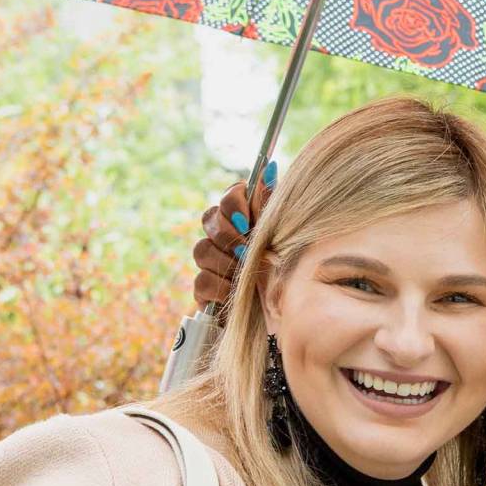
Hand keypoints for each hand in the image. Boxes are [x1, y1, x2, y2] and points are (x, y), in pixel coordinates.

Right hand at [193, 162, 274, 307]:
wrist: (281, 317)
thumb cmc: (284, 274)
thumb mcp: (282, 240)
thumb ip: (271, 206)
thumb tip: (270, 168)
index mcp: (244, 220)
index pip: (229, 197)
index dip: (233, 204)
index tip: (246, 221)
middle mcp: (223, 236)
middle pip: (209, 220)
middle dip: (228, 236)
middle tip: (245, 251)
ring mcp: (210, 262)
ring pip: (201, 250)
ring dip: (225, 263)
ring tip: (243, 273)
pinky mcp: (204, 290)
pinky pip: (201, 281)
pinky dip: (220, 287)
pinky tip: (234, 293)